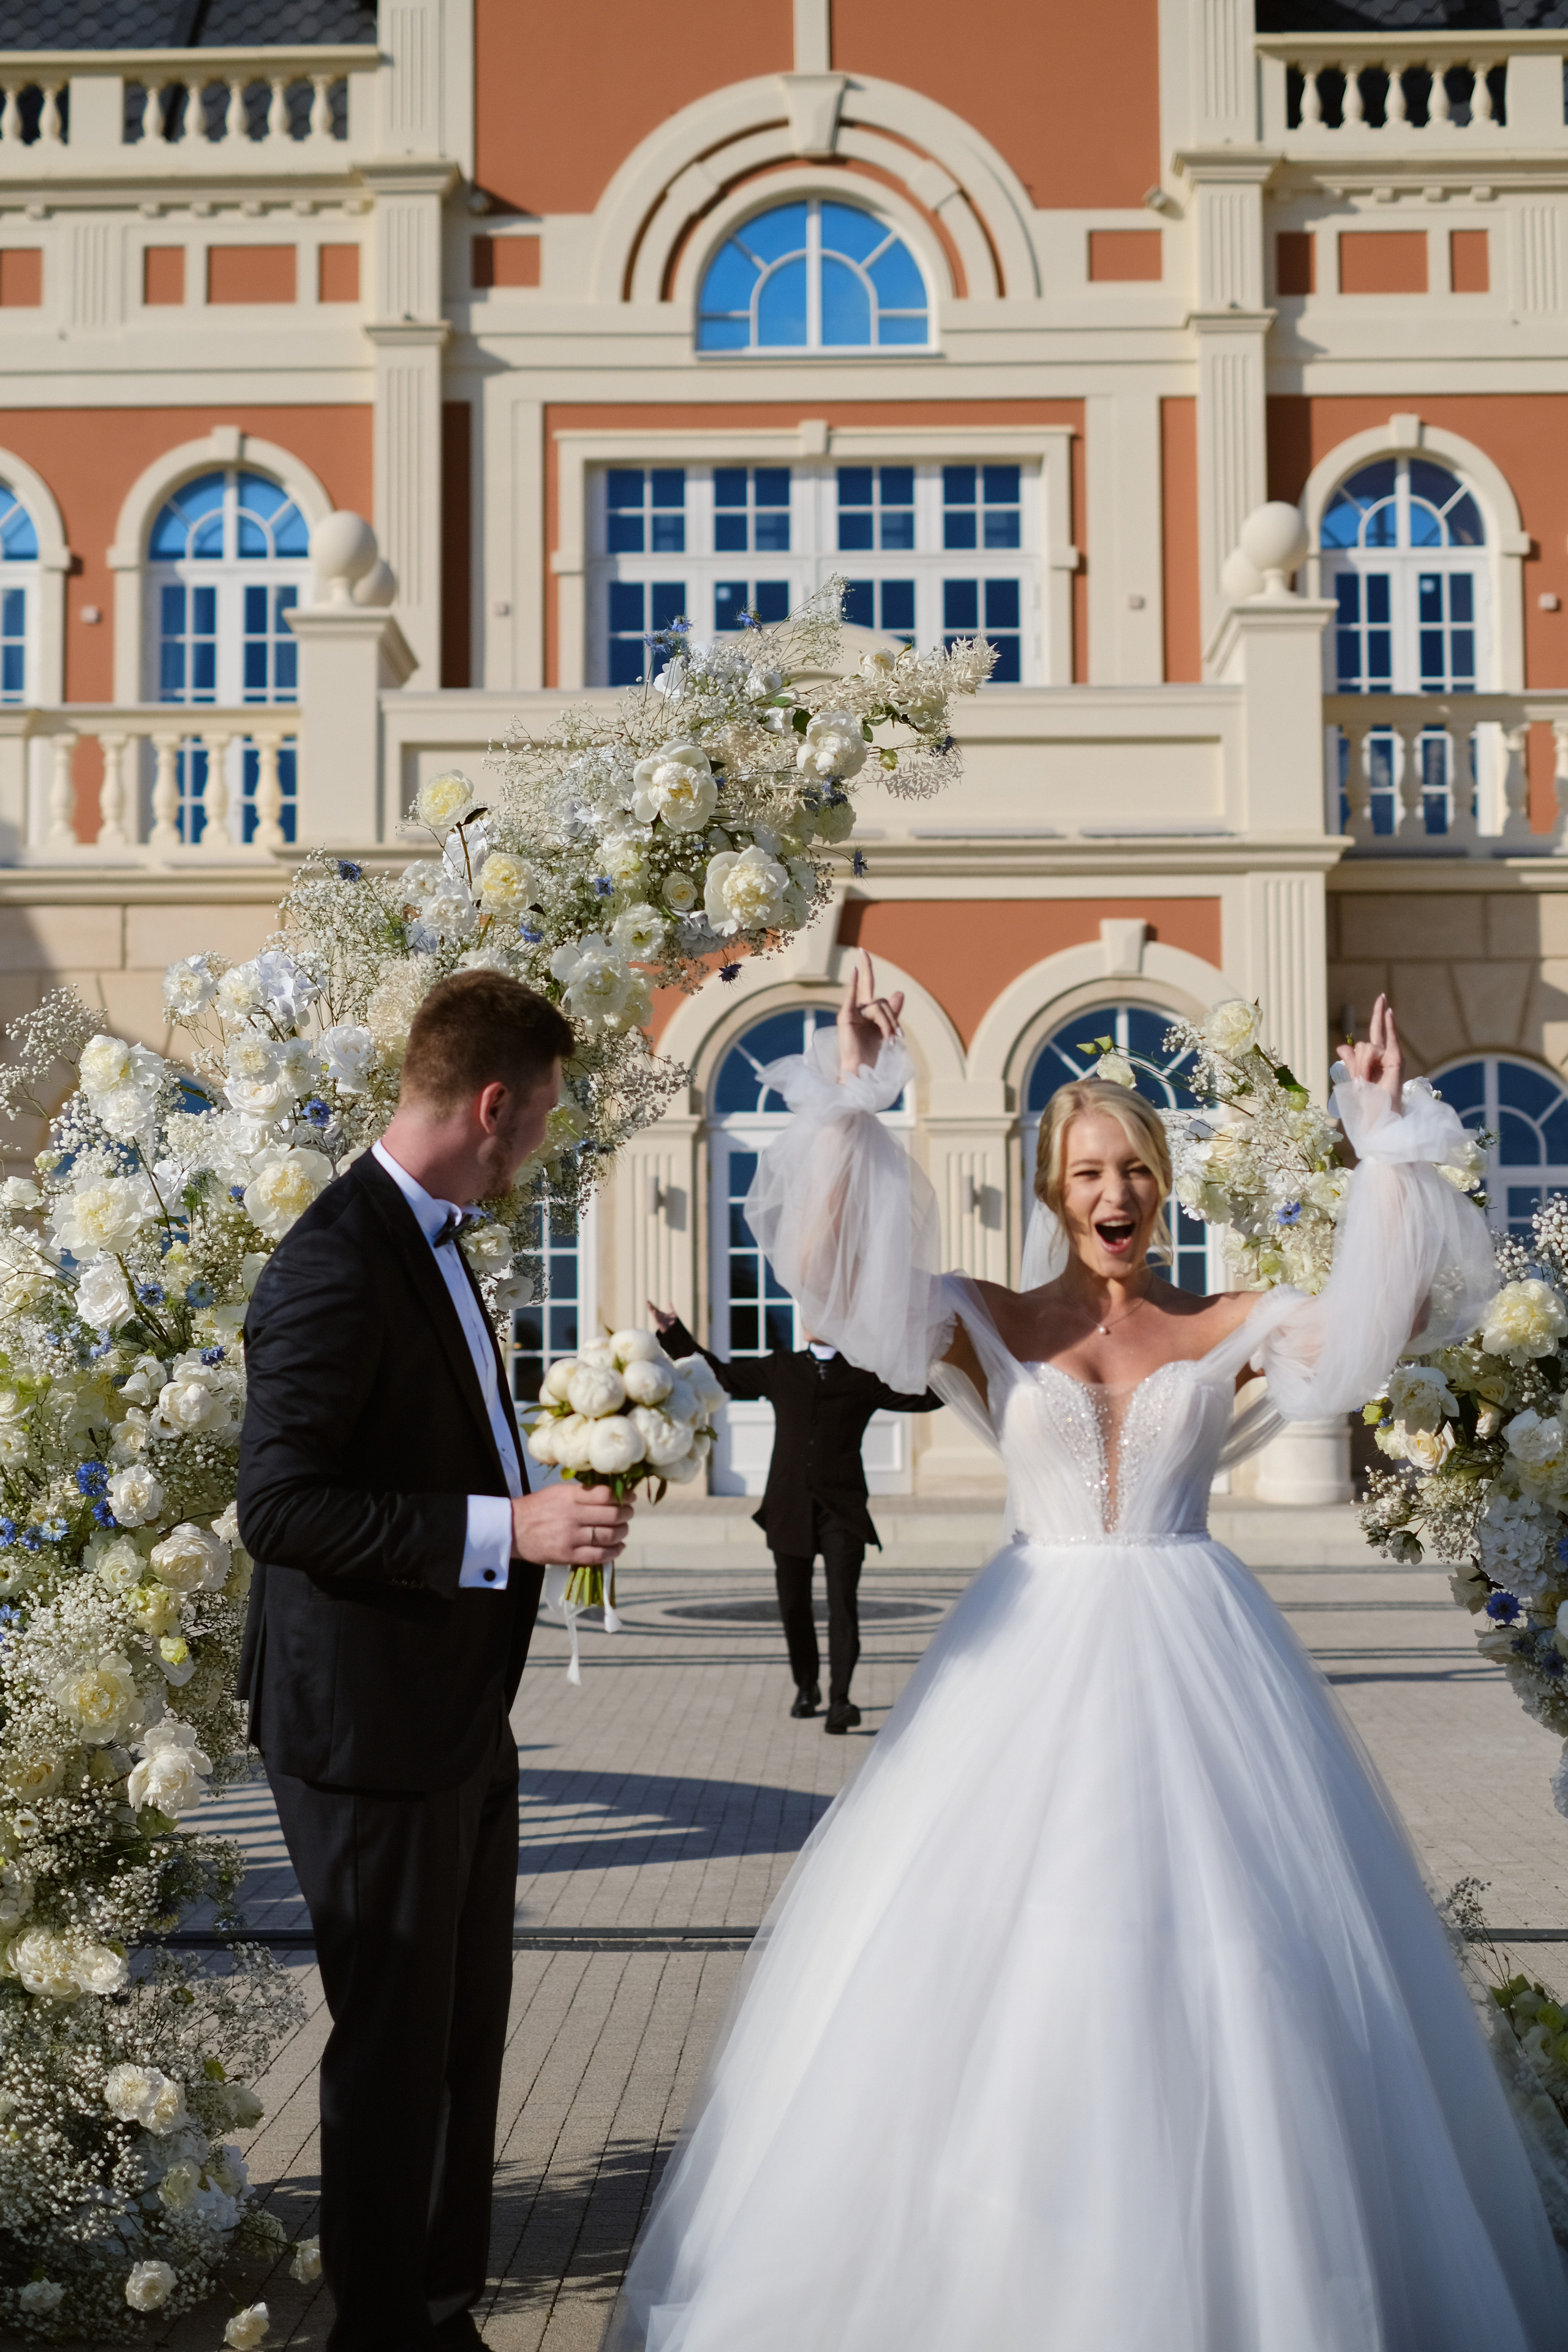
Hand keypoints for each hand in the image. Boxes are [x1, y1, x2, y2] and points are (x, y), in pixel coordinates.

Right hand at [510, 1481, 631, 1564]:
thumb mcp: (557, 1492)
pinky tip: (617, 1548)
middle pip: (612, 1515)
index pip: (606, 1495)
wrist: (511, 1529)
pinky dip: (613, 1552)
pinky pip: (598, 1555)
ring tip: (623, 1531)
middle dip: (626, 1515)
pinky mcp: (567, 1555)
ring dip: (622, 1533)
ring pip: (608, 1536)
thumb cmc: (536, 1508)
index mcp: (570, 1496)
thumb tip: (610, 1493)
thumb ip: (581, 1493)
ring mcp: (570, 1536)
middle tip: (628, 1514)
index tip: (630, 1498)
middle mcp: (572, 1515)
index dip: (623, 1497)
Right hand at [646, 1301, 678, 1334]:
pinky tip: (654, 1311)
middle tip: (647, 1301)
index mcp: (660, 1314)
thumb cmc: (673, 1322)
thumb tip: (669, 1302)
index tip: (648, 1301)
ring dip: (651, 1309)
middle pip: (653, 1310)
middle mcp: (659, 1316)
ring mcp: (659, 1319)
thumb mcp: (673, 1313)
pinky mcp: (660, 1323)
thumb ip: (671, 1307)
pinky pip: (657, 1318)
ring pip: (654, 1313)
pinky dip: (655, 1315)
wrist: (674, 1329)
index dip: (651, 1304)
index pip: (654, 1308)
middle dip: (650, 1306)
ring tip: (649, 1305)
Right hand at [838, 949, 903, 1079]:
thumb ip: (892, 1012)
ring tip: (890, 1039)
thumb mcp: (887, 1030)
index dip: (867, 968)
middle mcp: (857, 1008)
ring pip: (878, 1006)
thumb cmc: (872, 1053)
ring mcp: (851, 1012)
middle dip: (872, 978)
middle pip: (875, 994)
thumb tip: (899, 991)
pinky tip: (854, 971)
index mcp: (866, 1010)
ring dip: (888, 1023)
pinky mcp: (845, 1018)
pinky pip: (852, 998)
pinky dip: (853, 984)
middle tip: (870, 969)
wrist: (862, 1070)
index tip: (863, 952)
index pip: (869, 986)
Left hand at [1344, 993, 1403, 1116]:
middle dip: (1379, 1012)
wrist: (1377, 1118)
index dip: (1378, 1019)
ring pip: (1365, 1047)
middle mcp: (1384, 1057)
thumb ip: (1350, 1062)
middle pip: (1378, 1031)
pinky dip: (1385, 1033)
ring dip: (1359, 1065)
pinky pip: (1388, 1041)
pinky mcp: (1396, 1061)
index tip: (1382, 1002)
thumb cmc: (1367, 1105)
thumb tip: (1341, 1046)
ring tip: (1363, 1082)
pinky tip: (1390, 1013)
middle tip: (1382, 996)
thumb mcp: (1354, 1080)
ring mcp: (1391, 1058)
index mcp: (1374, 1061)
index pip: (1374, 1037)